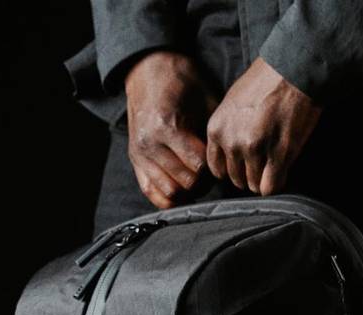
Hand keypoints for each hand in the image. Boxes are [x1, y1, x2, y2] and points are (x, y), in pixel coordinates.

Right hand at [123, 51, 216, 210]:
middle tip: (211, 172)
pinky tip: (181, 193)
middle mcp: (151, 144)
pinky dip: (167, 197)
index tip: (220, 161)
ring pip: (169, 191)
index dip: (215, 167)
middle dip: (203, 181)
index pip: (199, 166)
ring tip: (196, 179)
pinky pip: (150, 191)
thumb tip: (228, 159)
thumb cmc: (182, 82)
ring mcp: (140, 154)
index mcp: (168, 127)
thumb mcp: (205, 100)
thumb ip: (214, 132)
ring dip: (187, 190)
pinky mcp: (134, 159)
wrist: (148, 69)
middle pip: (185, 182)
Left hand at [206, 57, 320, 195]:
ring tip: (274, 165)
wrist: (292, 71)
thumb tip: (229, 152)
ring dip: (264, 180)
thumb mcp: (232, 102)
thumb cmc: (265, 81)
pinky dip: (276, 184)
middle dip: (249, 175)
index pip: (216, 168)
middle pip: (236, 179)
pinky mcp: (278, 155)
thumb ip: (227, 129)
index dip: (231, 169)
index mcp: (217, 128)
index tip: (243, 164)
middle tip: (263, 164)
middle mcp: (231, 142)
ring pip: (253, 185)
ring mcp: (254, 150)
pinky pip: (270, 187)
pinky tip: (282, 173)